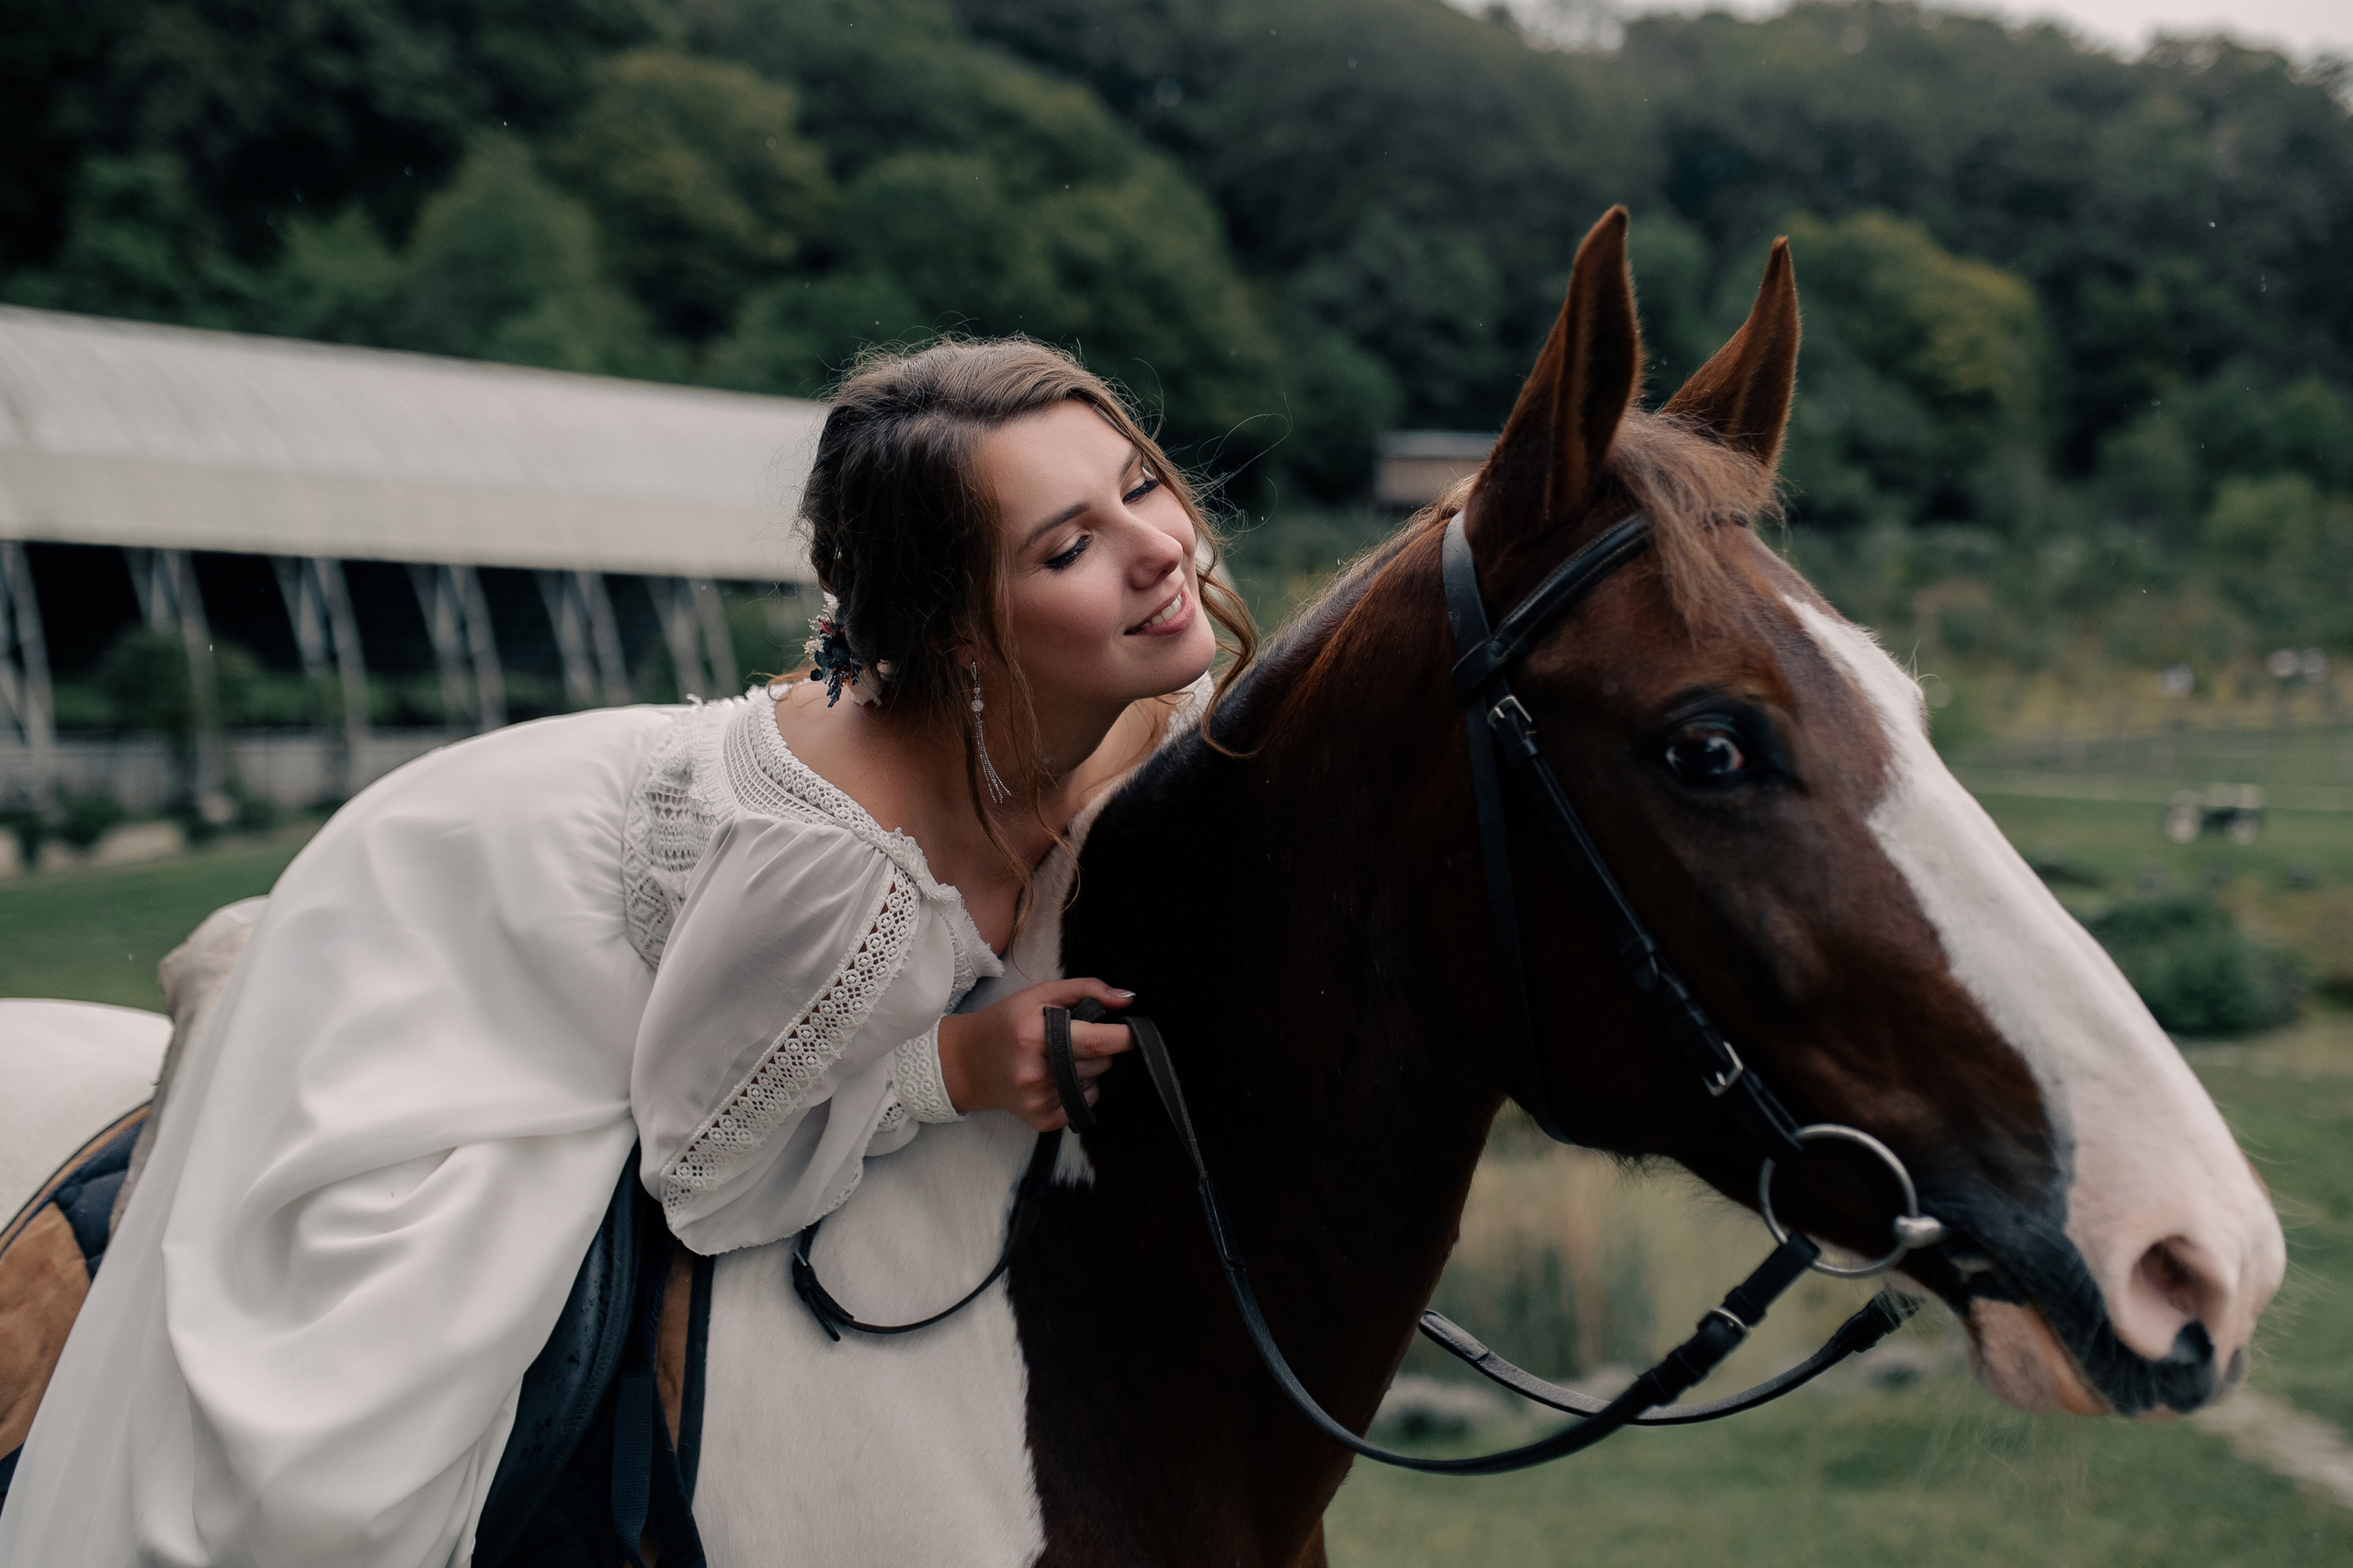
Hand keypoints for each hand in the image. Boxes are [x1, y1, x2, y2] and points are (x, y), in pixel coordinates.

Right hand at [937, 978, 1134, 1129]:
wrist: (969, 1062)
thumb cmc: (1007, 1023)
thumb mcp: (1040, 994)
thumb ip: (1086, 989)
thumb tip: (1127, 998)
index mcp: (1035, 1038)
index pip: (1096, 1042)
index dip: (1123, 1037)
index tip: (1136, 1031)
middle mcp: (1035, 1074)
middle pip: (1100, 1063)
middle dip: (1100, 1049)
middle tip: (1074, 1039)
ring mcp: (1038, 1102)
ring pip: (1095, 1083)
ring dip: (1088, 1069)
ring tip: (1058, 1058)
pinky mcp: (1042, 1121)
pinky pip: (1084, 1104)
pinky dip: (1080, 1089)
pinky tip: (1056, 1077)